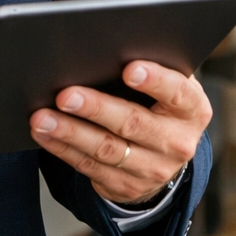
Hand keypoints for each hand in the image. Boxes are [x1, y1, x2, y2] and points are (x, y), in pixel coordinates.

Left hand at [31, 61, 211, 204]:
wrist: (166, 156)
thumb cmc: (162, 105)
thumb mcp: (170, 89)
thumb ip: (154, 71)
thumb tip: (110, 50)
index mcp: (193, 110)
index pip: (178, 93)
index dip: (155, 81)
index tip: (129, 69)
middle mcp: (177, 142)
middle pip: (133, 123)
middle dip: (96, 108)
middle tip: (66, 95)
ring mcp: (152, 169)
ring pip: (106, 149)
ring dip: (70, 132)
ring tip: (43, 118)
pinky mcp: (126, 185)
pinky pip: (89, 167)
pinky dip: (63, 149)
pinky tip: (46, 134)